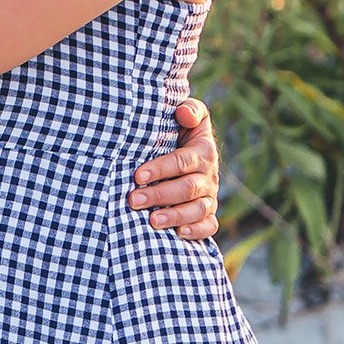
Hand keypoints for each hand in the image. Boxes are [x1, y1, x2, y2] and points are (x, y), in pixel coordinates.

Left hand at [131, 98, 220, 239]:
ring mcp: (209, 197)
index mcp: (202, 151)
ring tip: (152, 221)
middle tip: (134, 200)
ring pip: (198, 209)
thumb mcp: (187, 116)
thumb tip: (184, 113)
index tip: (138, 176)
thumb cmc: (178, 132)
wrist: (188, 153)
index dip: (160, 169)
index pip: (182, 161)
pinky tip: (178, 233)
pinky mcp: (208, 214)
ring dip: (175, 216)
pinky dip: (196, 231)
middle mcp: (208, 176)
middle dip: (160, 195)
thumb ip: (190, 110)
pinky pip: (209, 226)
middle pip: (187, 188)